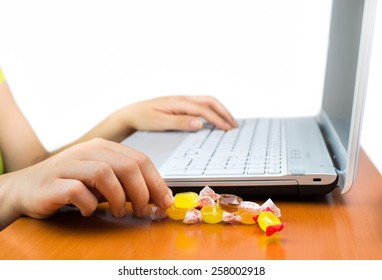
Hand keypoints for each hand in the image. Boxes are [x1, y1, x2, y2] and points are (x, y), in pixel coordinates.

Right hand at [0, 138, 172, 227]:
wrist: (27, 188)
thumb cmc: (71, 184)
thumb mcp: (103, 181)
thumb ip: (126, 184)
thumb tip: (158, 197)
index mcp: (104, 147)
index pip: (140, 159)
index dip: (156, 182)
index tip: (164, 201)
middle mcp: (88, 150)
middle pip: (127, 165)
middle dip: (143, 191)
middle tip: (144, 210)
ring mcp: (69, 163)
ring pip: (105, 173)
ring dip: (119, 198)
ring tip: (120, 212)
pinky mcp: (53, 181)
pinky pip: (78, 190)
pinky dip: (89, 204)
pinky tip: (89, 211)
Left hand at [120, 95, 237, 131]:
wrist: (131, 114)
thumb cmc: (143, 118)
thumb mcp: (159, 122)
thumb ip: (179, 122)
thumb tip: (200, 123)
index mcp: (179, 102)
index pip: (204, 109)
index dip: (218, 119)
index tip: (228, 129)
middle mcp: (182, 99)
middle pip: (210, 101)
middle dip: (224, 112)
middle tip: (234, 125)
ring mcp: (182, 101)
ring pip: (206, 101)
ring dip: (219, 110)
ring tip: (229, 122)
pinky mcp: (180, 105)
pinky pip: (200, 105)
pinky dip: (211, 111)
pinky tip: (214, 120)